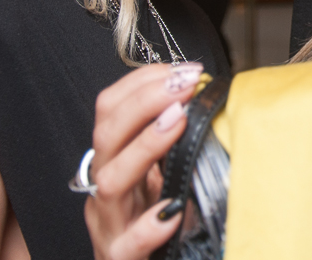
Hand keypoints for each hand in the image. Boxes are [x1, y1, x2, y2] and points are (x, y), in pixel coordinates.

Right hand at [85, 62, 202, 259]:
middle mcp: (104, 187)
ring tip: (178, 122)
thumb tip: (207, 97)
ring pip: (111, 181)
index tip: (183, 69)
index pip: (109, 109)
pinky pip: (128, 244)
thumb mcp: (160, 172)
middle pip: (107, 135)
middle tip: (184, 84)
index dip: (141, 83)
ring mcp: (109, 223)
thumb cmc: (152, 217)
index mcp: (113, 160)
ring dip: (145, 145)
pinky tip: (172, 212)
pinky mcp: (120, 257)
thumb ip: (174, 139)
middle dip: (145, 102)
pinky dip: (148, 226)